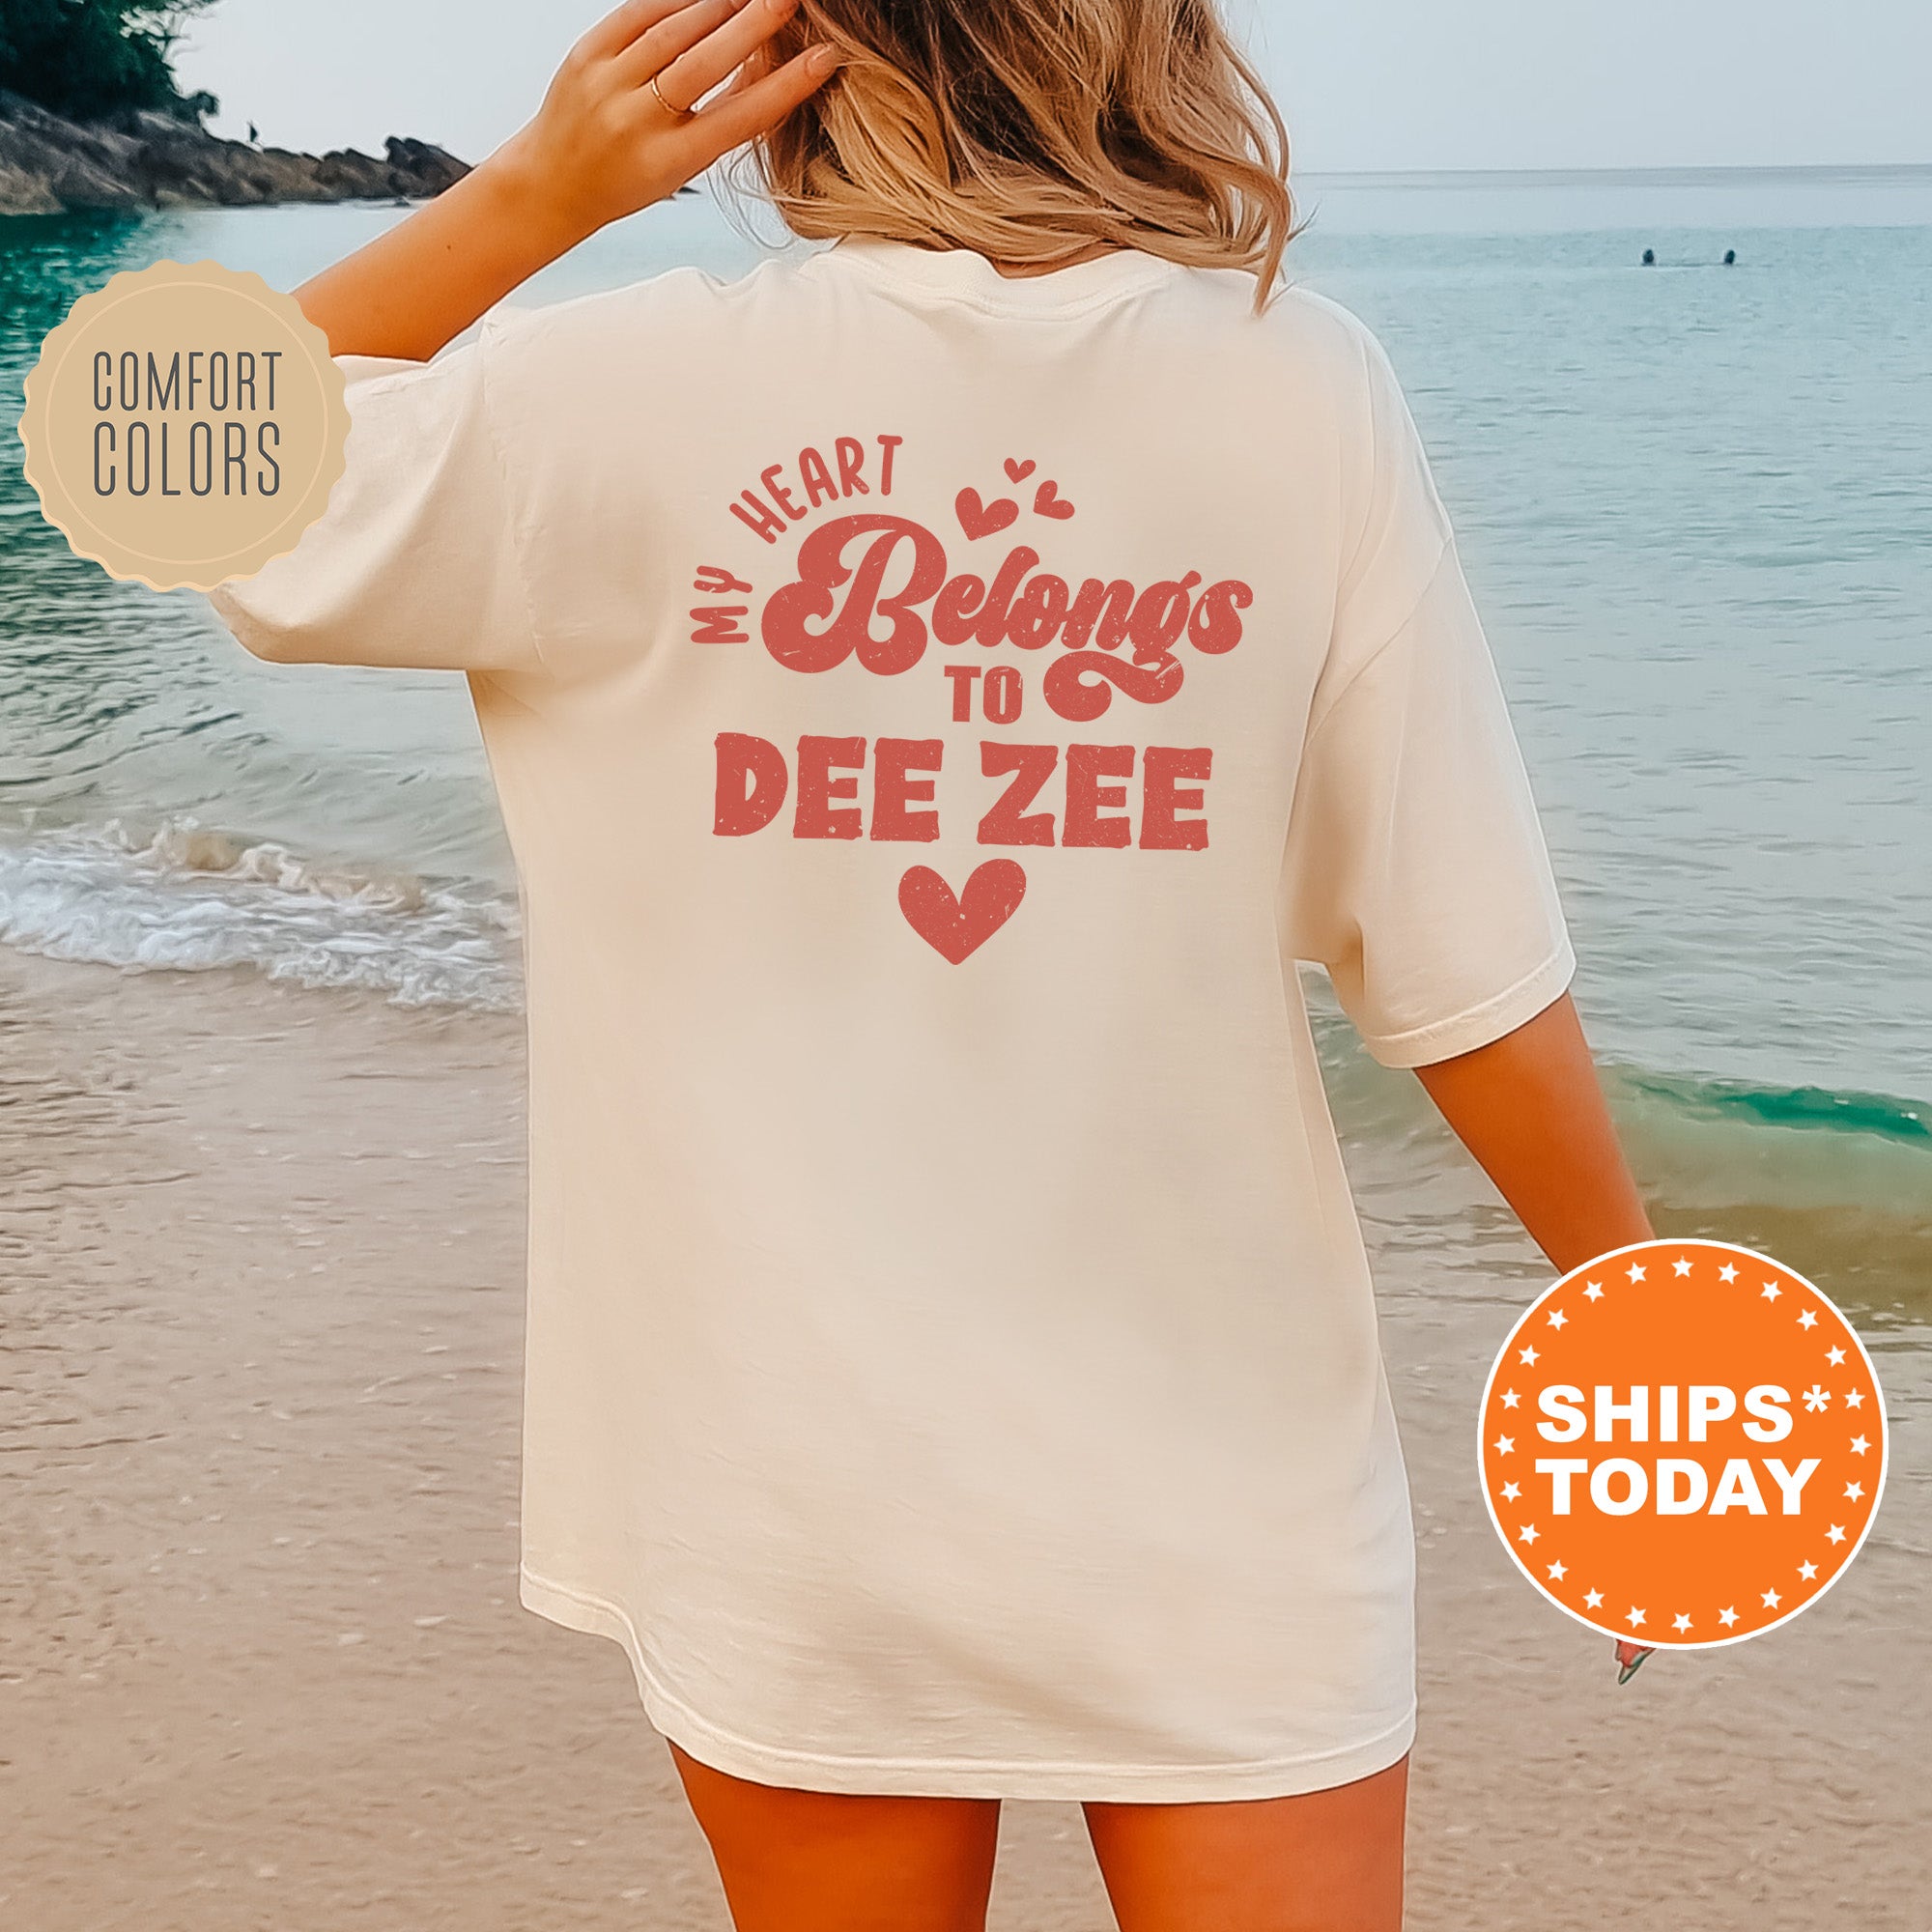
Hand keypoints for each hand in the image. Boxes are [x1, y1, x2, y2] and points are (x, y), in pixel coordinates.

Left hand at [291, 0, 836, 358]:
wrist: (551, 183)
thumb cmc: (628, 180)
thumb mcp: (681, 169)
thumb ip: (719, 123)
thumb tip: (769, 70)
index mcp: (669, 161)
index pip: (739, 117)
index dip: (785, 87)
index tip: (822, 59)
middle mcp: (637, 122)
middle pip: (706, 62)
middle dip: (753, 26)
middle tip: (789, 1)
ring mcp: (607, 84)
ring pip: (674, 31)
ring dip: (720, 5)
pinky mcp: (585, 54)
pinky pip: (639, 14)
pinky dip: (676, 0)